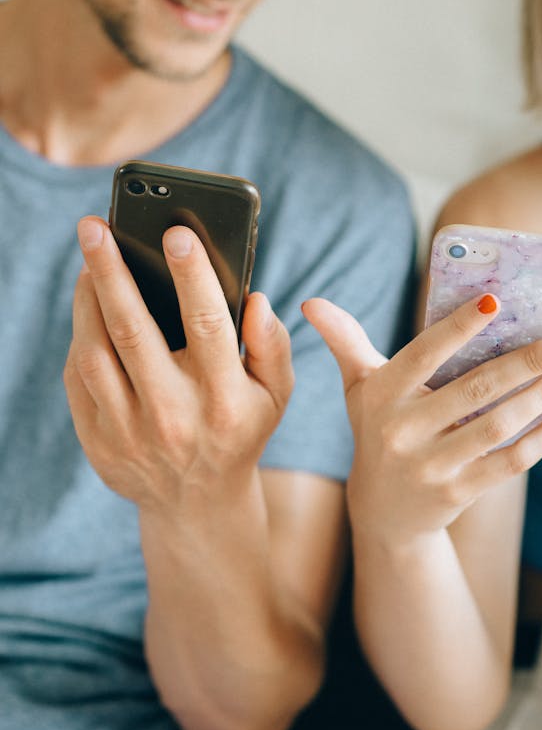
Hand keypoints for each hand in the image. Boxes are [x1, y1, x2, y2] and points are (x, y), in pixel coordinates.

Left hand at [64, 216, 293, 513]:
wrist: (197, 503)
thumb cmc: (240, 429)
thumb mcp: (276, 394)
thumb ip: (273, 344)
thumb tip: (255, 299)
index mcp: (225, 400)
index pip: (209, 325)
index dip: (193, 275)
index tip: (176, 232)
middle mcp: (174, 416)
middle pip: (134, 330)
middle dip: (113, 271)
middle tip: (94, 226)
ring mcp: (129, 432)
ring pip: (95, 351)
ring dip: (88, 298)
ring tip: (90, 258)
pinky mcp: (96, 441)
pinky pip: (78, 378)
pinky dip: (80, 334)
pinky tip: (88, 303)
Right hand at [303, 294, 541, 546]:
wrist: (383, 511)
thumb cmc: (378, 428)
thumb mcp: (359, 387)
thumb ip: (344, 341)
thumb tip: (310, 303)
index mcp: (381, 394)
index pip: (423, 354)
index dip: (458, 329)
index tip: (496, 301)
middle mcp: (403, 431)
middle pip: (475, 389)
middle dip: (526, 362)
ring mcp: (431, 466)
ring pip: (499, 425)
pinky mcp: (458, 493)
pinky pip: (511, 461)